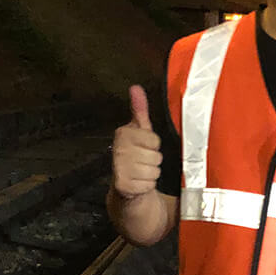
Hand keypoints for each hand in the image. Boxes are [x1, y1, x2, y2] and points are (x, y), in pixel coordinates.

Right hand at [111, 85, 161, 201]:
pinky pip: (149, 184)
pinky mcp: (123, 185)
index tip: (144, 147)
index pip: (154, 140)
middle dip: (154, 160)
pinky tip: (138, 182)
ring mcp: (120, 168)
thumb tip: (136, 88)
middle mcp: (119, 149)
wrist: (125, 184)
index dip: (154, 145)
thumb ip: (139, 110)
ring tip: (141, 172)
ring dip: (151, 174)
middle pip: (156, 156)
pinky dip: (147, 186)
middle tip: (143, 161)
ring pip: (154, 171)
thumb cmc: (135, 155)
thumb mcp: (139, 131)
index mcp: (123, 134)